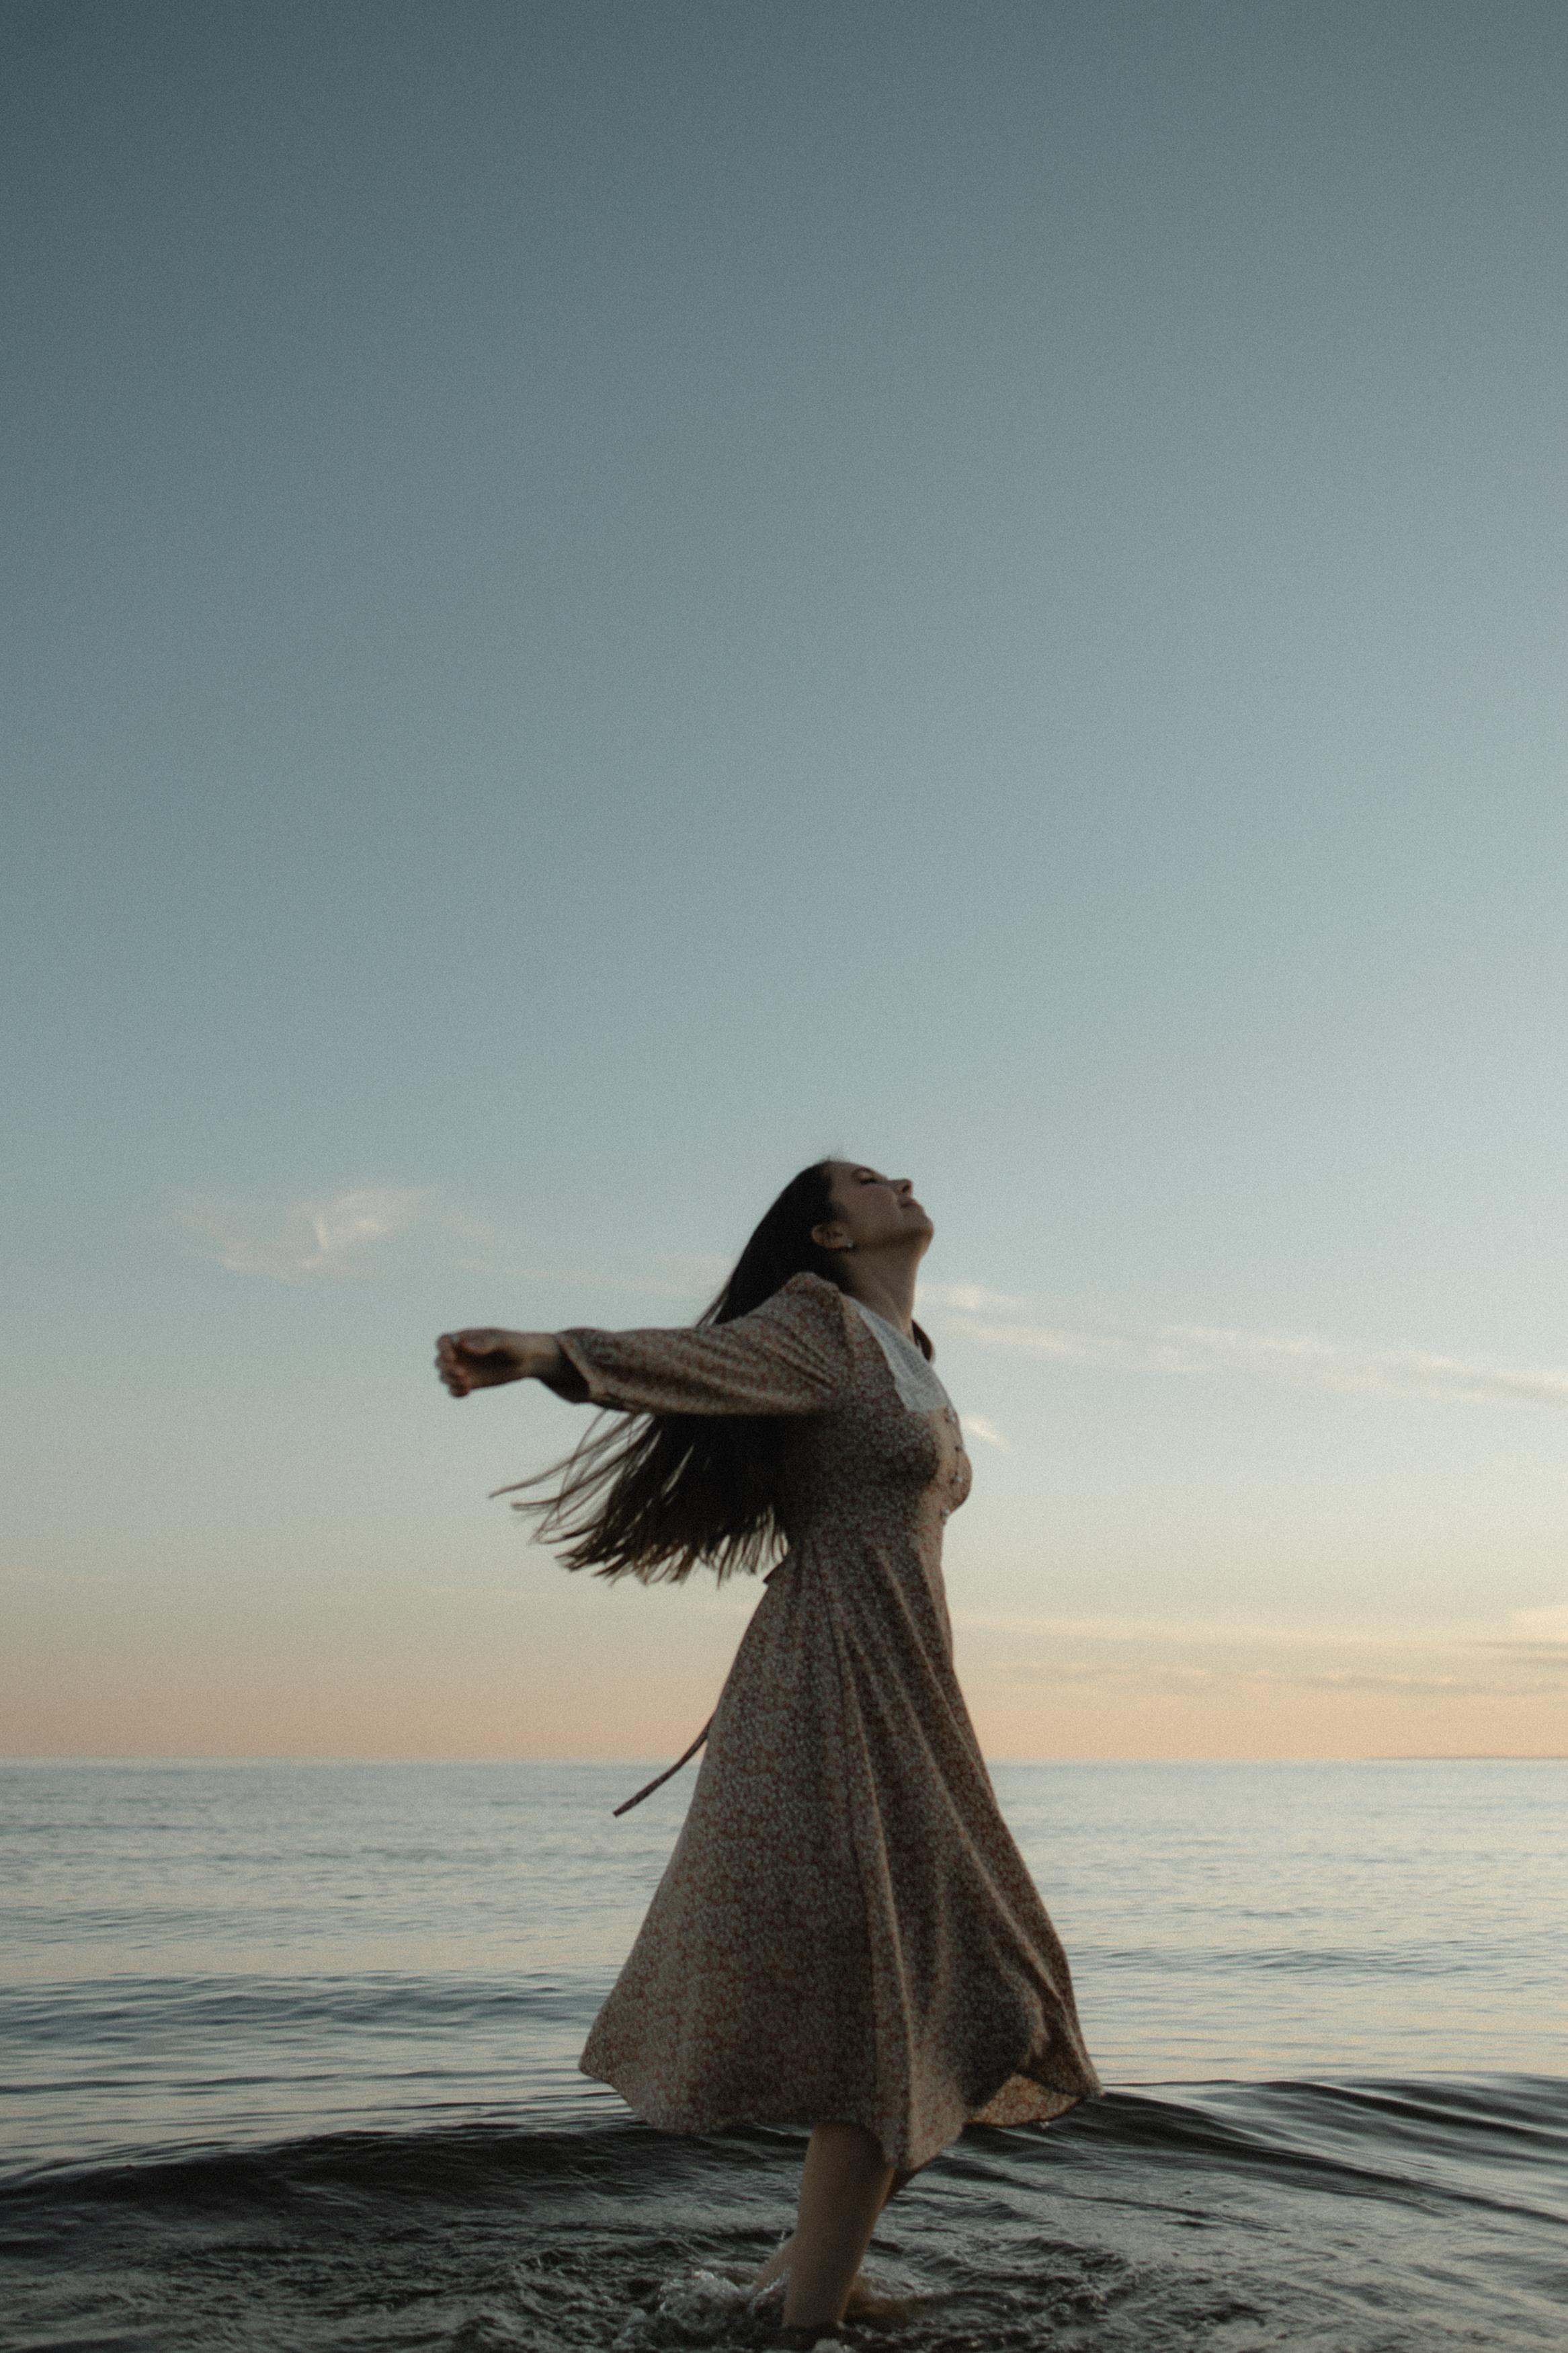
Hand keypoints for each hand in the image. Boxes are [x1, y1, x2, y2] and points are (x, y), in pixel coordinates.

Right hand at [435, 1328, 552, 1396]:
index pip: (442, 1341)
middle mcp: (462, 1353)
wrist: (529, 1360)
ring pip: (444, 1376)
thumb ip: (485, 1343)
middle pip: (440, 1361)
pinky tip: (467, 1391)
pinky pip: (453, 1389)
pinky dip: (455, 1392)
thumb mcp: (503, 1341)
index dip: (442, 1349)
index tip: (451, 1358)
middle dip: (447, 1369)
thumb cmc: (516, 1344)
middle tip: (463, 1374)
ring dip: (451, 1381)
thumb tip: (463, 1346)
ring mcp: (465, 1368)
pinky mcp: (471, 1382)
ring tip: (468, 1383)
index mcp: (466, 1338)